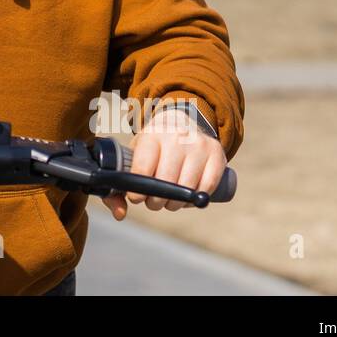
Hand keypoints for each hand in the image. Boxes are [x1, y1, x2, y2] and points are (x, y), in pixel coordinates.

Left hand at [101, 107, 226, 219]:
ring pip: (187, 187)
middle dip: (156, 201)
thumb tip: (120, 214)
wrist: (181, 121)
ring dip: (175, 203)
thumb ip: (121, 185)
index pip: (143, 168)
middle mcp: (177, 136)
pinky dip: (196, 198)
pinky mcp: (217, 153)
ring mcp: (199, 144)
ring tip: (168, 200)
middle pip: (166, 181)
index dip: (138, 191)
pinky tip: (187, 195)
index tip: (136, 197)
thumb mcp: (134, 154)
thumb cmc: (153, 146)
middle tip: (153, 202)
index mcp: (152, 134)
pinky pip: (207, 186)